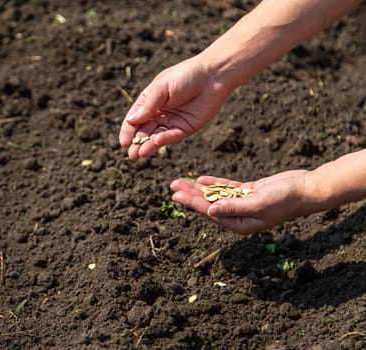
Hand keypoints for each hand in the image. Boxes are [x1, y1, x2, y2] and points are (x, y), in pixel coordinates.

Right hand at [119, 56, 230, 159]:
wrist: (213, 76)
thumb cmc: (185, 76)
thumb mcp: (161, 88)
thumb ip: (147, 106)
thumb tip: (131, 121)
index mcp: (149, 102)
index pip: (134, 119)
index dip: (128, 131)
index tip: (124, 142)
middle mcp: (159, 113)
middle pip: (144, 131)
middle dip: (137, 143)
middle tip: (131, 155)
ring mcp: (172, 121)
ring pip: (156, 136)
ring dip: (148, 145)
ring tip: (140, 154)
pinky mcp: (186, 127)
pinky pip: (172, 136)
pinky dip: (164, 139)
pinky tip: (157, 141)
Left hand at [170, 170, 309, 233]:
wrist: (306, 188)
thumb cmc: (285, 199)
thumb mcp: (257, 204)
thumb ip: (233, 208)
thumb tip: (209, 211)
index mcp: (240, 224)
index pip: (210, 212)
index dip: (192, 203)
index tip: (176, 195)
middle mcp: (239, 216)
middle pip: (209, 204)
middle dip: (190, 195)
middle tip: (172, 186)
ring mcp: (244, 203)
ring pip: (216, 195)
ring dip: (198, 189)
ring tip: (181, 181)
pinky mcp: (249, 192)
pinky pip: (227, 188)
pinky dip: (214, 183)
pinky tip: (200, 180)